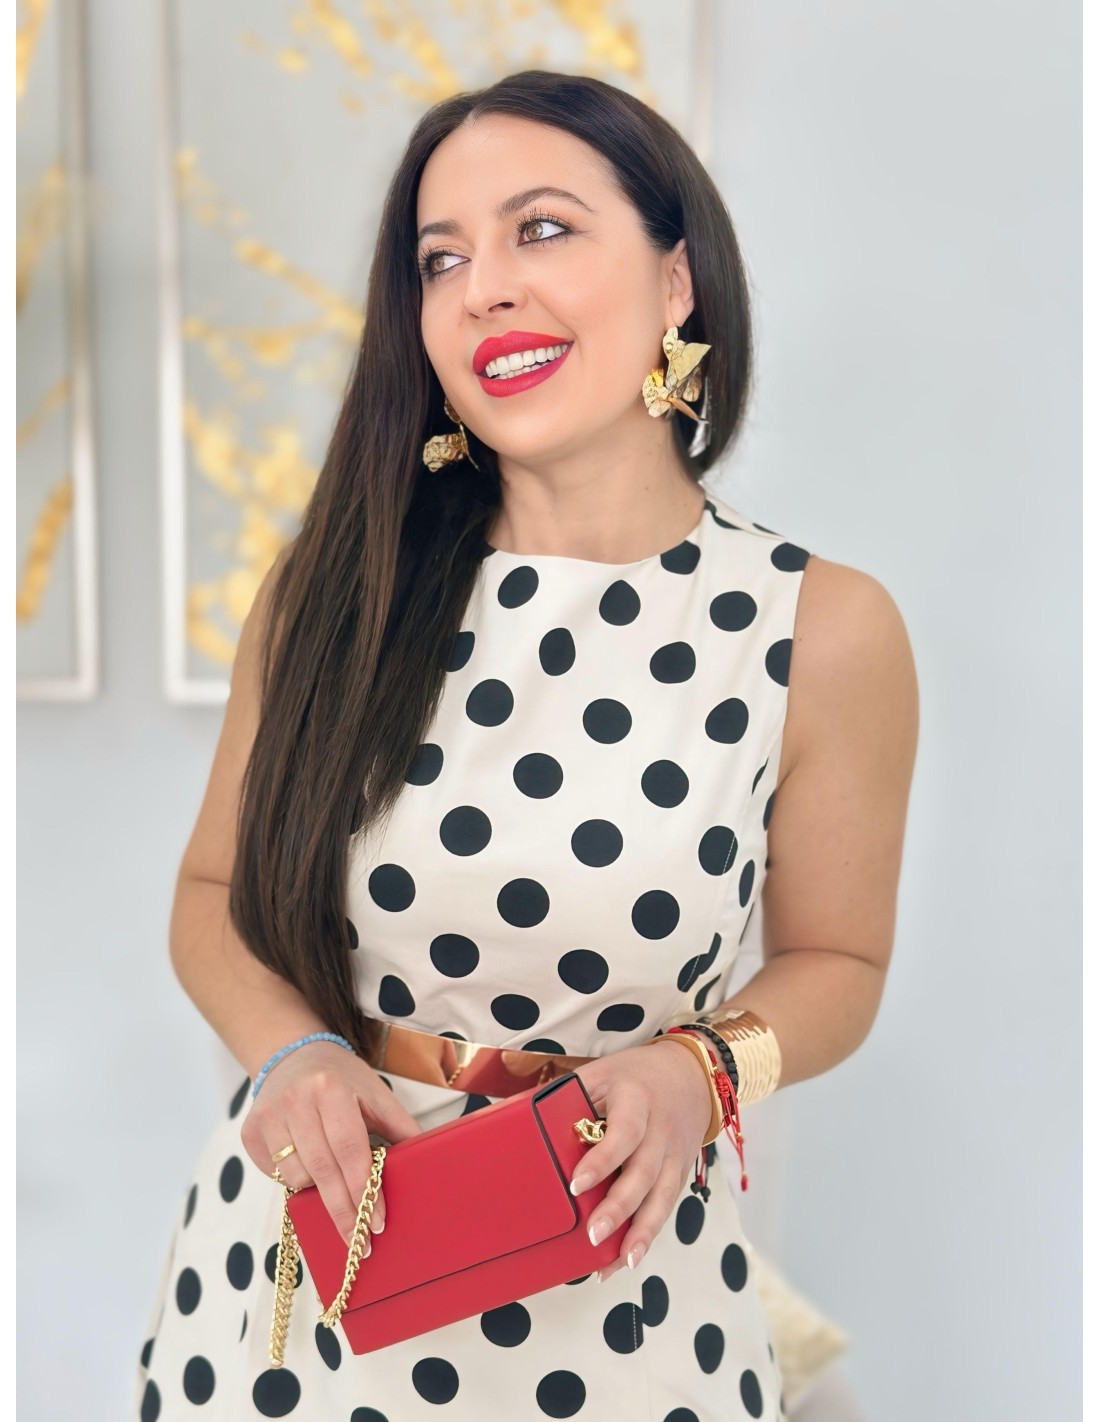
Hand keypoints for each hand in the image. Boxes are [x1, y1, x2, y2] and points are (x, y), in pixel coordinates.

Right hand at [240, 1041, 424, 1246]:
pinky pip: (275, 1175)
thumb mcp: (375, 1094)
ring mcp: (268, 1117)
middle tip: (360, 1244)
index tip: (378, 1223)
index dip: (364, 1191)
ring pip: (297, 1178)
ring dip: (319, 1193)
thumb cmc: (341, 1080)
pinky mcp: (249, 1132)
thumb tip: (428, 1164)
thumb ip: (399, 1128)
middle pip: (323, 1172)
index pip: (350, 1151)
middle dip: (344, 1213)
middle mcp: (295, 1101)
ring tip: (334, 1189)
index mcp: (330, 1089)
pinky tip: (308, 1170)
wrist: (293, 1056)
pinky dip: (296, 1181)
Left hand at [570, 1037, 713, 1281]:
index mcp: (637, 1099)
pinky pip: (665, 1207)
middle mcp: (661, 1129)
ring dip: (641, 1232)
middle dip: (619, 1207)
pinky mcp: (679, 1173)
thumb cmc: (635, 1075)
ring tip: (619, 1262)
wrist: (691, 1074)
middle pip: (643, 1173)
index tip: (576, 1184)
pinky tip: (627, 1259)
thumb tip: (527, 1124)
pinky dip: (648, 1235)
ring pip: (661, 1198)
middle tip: (593, 1234)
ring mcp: (674, 1154)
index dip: (603, 1159)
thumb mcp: (603, 1073)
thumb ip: (574, 1098)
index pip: (624, 1132)